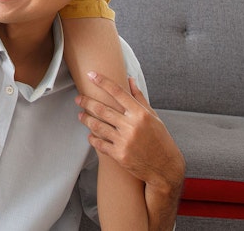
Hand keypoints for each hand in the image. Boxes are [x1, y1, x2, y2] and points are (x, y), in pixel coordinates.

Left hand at [76, 73, 184, 190]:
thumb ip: (139, 98)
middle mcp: (131, 126)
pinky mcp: (119, 155)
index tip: (91, 74)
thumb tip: (130, 79)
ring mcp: (124, 141)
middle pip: (102, 109)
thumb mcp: (153, 117)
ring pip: (97, 126)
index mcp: (140, 114)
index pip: (118, 92)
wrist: (165, 168)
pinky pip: (99, 143)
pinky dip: (92, 138)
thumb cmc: (160, 139)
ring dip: (86, 119)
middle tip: (78, 98)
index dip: (102, 82)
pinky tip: (90, 135)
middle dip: (86, 102)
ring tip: (81, 115)